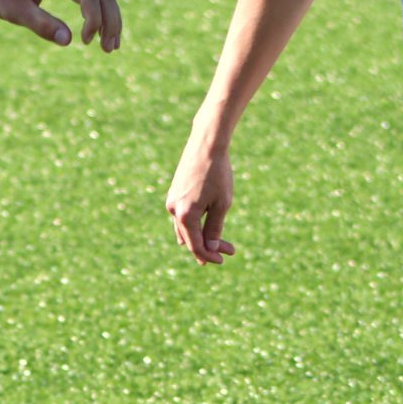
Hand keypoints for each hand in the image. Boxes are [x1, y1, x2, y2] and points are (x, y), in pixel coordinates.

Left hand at [0, 0, 121, 50]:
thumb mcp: (13, 10)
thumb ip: (41, 24)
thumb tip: (68, 41)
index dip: (93, 19)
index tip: (84, 42)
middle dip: (110, 21)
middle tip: (108, 49)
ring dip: (110, 17)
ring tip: (110, 45)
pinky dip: (101, 11)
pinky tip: (100, 32)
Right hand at [165, 137, 234, 263]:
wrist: (206, 144)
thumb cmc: (218, 173)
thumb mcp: (221, 204)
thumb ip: (215, 228)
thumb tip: (209, 248)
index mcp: (185, 215)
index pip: (196, 245)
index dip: (209, 255)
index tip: (224, 259)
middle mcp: (174, 209)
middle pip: (190, 238)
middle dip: (209, 246)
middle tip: (230, 250)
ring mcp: (172, 200)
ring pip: (185, 227)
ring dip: (200, 236)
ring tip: (216, 243)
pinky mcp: (174, 192)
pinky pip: (182, 216)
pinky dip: (193, 224)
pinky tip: (200, 228)